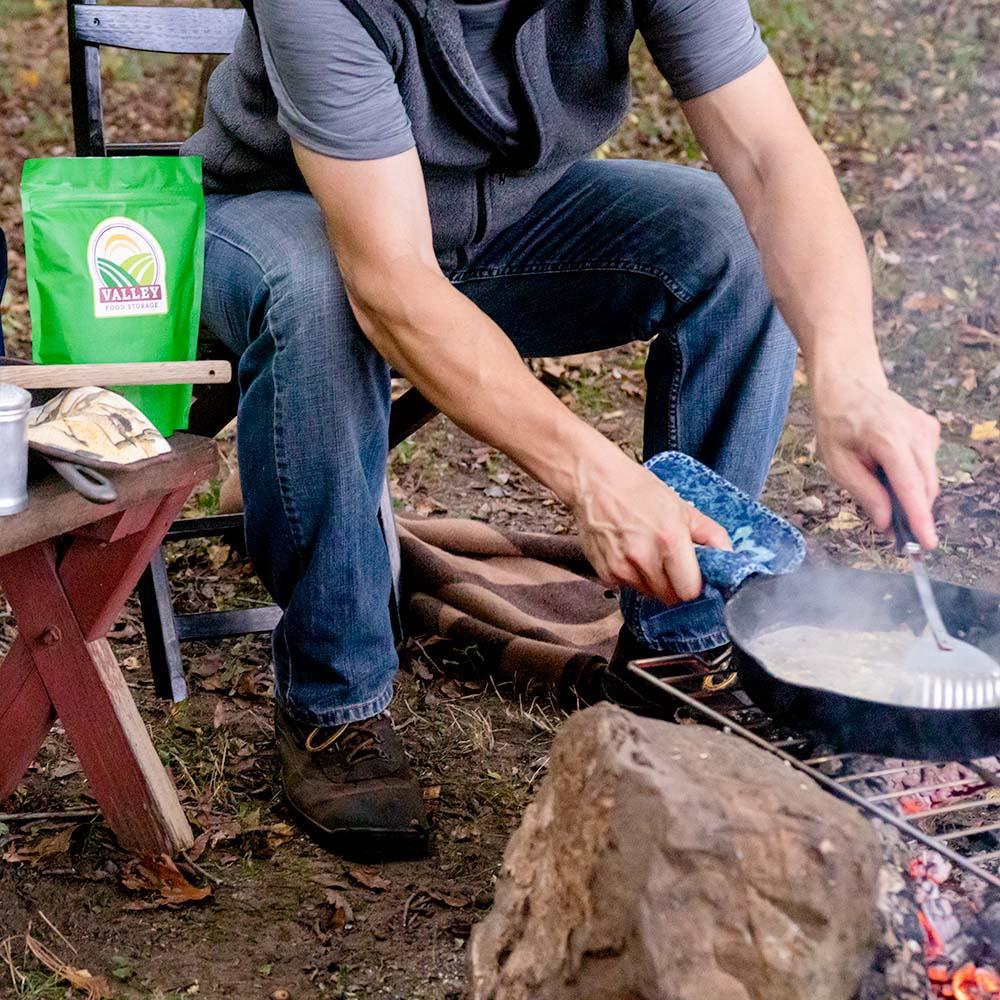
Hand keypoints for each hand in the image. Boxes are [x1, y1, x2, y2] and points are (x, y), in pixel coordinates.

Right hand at [572, 451, 731, 603]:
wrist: (594, 481)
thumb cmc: (637, 490)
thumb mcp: (681, 507)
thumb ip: (710, 534)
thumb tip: (729, 555)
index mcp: (670, 541)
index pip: (689, 591)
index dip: (693, 585)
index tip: (691, 576)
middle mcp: (645, 558)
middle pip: (669, 597)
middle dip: (673, 585)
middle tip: (669, 563)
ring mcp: (621, 568)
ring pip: (647, 593)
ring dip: (651, 581)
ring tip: (645, 553)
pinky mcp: (604, 572)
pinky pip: (625, 587)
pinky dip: (630, 577)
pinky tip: (627, 553)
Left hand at [812, 374, 940, 547]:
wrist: (849, 386)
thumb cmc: (837, 423)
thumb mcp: (837, 462)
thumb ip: (864, 492)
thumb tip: (886, 522)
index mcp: (888, 438)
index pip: (909, 485)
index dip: (919, 517)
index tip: (927, 543)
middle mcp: (915, 432)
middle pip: (924, 487)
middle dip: (913, 514)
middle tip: (893, 534)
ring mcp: (926, 430)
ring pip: (928, 479)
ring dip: (911, 497)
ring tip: (882, 495)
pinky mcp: (930, 431)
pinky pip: (926, 466)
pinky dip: (912, 479)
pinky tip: (889, 470)